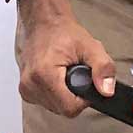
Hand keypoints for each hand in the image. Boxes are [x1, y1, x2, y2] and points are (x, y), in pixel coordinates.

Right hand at [15, 0, 113, 116]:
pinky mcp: (25, 90)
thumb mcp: (91, 47)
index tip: (88, 85)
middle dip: (75, 96)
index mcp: (44, 75)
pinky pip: (46, 102)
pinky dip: (56, 94)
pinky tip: (59, 78)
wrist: (44, 23)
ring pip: (54, 107)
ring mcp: (26, 88)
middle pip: (62, 109)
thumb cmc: (63, 32)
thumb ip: (103, 68)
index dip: (84, 100)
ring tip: (68, 74)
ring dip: (65, 96)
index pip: (69, 107)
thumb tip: (106, 90)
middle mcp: (30, 84)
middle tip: (79, 76)